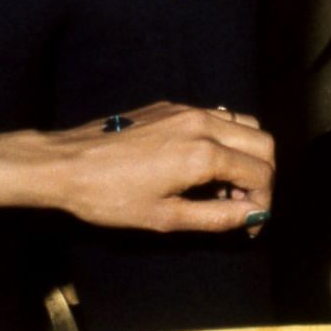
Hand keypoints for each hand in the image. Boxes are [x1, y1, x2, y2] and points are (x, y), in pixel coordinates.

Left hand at [46, 102, 274, 233]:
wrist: (66, 163)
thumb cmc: (112, 198)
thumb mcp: (165, 218)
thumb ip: (216, 216)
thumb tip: (253, 215)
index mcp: (205, 154)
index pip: (259, 172)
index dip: (263, 201)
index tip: (251, 225)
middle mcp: (205, 123)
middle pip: (263, 142)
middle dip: (263, 175)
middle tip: (244, 204)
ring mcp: (190, 110)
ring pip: (244, 124)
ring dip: (247, 154)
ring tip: (225, 186)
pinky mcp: (174, 106)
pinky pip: (219, 117)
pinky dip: (227, 140)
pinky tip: (203, 165)